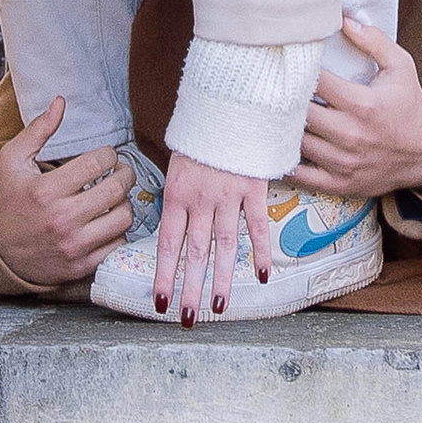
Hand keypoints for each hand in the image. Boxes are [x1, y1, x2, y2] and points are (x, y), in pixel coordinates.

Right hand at [0, 96, 137, 288]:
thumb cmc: (8, 200)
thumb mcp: (12, 161)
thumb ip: (38, 130)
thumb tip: (61, 101)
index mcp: (46, 190)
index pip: (98, 162)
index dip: (108, 154)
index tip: (105, 156)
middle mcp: (62, 219)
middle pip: (117, 189)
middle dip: (125, 174)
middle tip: (120, 172)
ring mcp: (74, 245)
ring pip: (124, 217)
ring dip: (125, 203)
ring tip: (114, 197)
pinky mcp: (81, 266)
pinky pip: (118, 245)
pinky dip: (118, 232)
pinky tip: (107, 221)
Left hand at [156, 152, 270, 323]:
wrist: (229, 104)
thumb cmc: (200, 136)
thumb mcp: (177, 164)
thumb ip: (177, 198)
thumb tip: (174, 227)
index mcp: (176, 195)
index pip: (167, 244)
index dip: (164, 275)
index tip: (160, 302)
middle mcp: (200, 200)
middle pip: (194, 253)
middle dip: (190, 289)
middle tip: (186, 318)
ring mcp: (228, 196)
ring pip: (224, 246)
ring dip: (222, 280)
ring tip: (218, 308)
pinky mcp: (254, 189)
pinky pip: (257, 227)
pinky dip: (260, 252)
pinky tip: (261, 276)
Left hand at [292, 17, 421, 206]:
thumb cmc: (409, 106)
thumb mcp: (401, 67)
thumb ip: (374, 41)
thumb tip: (343, 19)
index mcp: (362, 104)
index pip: (315, 83)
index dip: (298, 71)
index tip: (289, 64)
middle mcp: (350, 135)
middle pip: (299, 114)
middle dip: (285, 100)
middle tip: (275, 88)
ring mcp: (343, 162)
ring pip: (296, 142)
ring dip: (283, 128)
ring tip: (276, 113)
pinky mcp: (339, 183)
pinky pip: (300, 175)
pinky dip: (285, 162)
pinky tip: (279, 146)